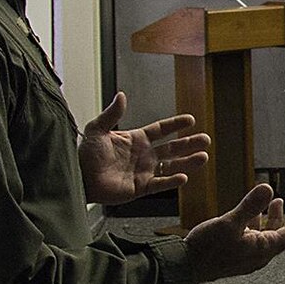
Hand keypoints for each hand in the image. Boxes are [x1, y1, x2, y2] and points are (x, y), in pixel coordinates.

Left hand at [78, 92, 209, 204]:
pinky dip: (172, 181)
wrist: (78, 178)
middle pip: (172, 148)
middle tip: (206, 139)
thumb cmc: (84, 155)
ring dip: (188, 162)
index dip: (175, 125)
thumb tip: (122, 95)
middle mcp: (143, 155)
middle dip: (189, 144)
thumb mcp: (96, 130)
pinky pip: (160, 184)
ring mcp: (143, 172)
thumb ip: (112, 114)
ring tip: (203, 156)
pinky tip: (184, 176)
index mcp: (135, 139)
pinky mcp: (140, 187)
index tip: (191, 120)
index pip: (161, 130)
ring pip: (171, 166)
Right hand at [183, 184, 284, 282]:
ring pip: (269, 235)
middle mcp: (260, 254)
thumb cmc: (206, 249)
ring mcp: (248, 255)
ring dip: (275, 218)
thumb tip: (268, 188)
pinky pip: (255, 238)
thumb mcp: (229, 223)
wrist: (184, 268)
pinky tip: (252, 214)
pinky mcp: (237, 254)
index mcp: (264, 249)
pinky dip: (258, 224)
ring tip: (278, 202)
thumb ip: (250, 206)